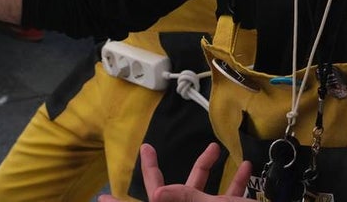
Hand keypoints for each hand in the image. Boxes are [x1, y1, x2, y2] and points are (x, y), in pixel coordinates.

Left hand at [97, 143, 251, 201]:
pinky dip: (235, 184)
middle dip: (158, 170)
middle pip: (168, 192)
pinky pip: (226, 199)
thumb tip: (157, 192)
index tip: (101, 199)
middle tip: (147, 150)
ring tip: (216, 149)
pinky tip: (245, 169)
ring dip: (207, 168)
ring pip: (200, 191)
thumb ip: (183, 197)